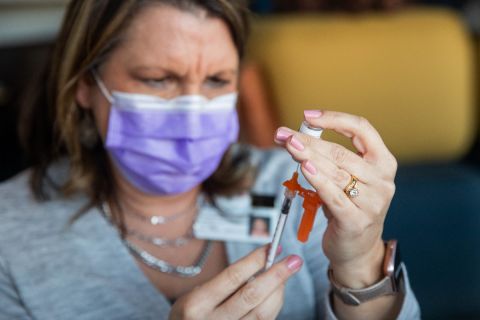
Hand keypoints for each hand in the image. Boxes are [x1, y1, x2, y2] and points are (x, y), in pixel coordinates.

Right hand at [169, 246, 302, 319]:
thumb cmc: (193, 315)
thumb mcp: (198, 295)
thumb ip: (227, 283)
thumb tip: (263, 265)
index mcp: (196, 305)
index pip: (232, 276)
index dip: (256, 260)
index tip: (272, 248)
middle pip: (252, 296)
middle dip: (277, 275)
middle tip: (294, 261)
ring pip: (263, 314)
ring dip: (278, 292)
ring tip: (283, 277)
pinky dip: (273, 307)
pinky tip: (274, 296)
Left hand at [275, 110, 396, 287]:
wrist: (357, 248)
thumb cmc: (348, 206)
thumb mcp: (345, 178)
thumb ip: (328, 158)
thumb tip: (295, 136)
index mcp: (383, 163)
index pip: (362, 129)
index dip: (334, 119)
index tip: (308, 115)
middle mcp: (382, 181)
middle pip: (341, 152)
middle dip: (309, 141)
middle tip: (284, 134)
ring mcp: (372, 203)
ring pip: (334, 172)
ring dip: (307, 156)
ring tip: (288, 145)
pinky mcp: (356, 221)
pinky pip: (332, 195)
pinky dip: (317, 179)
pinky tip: (304, 167)